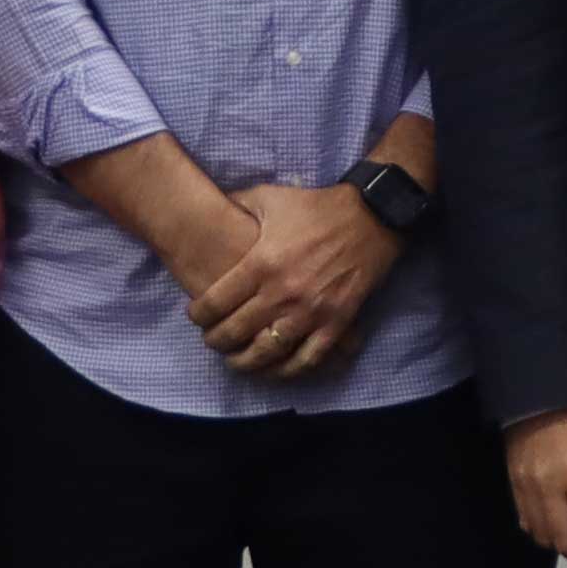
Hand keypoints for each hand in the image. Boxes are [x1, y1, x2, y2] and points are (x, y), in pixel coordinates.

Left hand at [182, 185, 402, 388]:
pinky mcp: (336, 322)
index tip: (196, 316)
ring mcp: (310, 311)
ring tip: (236, 361)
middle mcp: (281, 292)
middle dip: (216, 341)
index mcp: (261, 263)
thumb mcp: (270, 198)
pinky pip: (307, 359)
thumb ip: (236, 204)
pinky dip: (288, 370)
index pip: (215, 303)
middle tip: (212, 341)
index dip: (199, 315)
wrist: (370, 216)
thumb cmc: (316, 207)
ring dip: (245, 362)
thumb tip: (212, 206)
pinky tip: (276, 369)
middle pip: (234, 332)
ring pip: (266, 353)